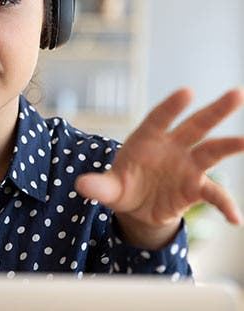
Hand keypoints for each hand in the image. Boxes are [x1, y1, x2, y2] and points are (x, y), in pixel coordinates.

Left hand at [75, 88, 243, 248]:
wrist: (136, 207)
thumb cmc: (122, 187)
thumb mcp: (108, 188)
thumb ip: (99, 186)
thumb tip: (82, 186)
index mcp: (147, 139)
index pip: (159, 118)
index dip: (171, 106)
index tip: (187, 92)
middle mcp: (172, 147)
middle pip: (195, 125)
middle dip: (215, 110)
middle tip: (237, 93)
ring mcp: (187, 166)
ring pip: (211, 152)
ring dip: (229, 145)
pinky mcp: (195, 188)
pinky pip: (214, 195)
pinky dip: (225, 205)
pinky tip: (235, 219)